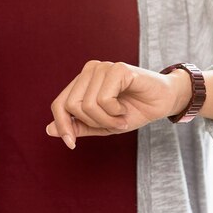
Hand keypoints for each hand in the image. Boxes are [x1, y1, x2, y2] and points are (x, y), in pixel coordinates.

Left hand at [45, 60, 185, 149]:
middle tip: (113, 124)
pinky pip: (104, 99)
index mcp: (82, 81)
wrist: (163, 103)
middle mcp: (90, 70)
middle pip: (72, 106)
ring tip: (121, 117)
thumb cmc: (133, 111)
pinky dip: (115, 112)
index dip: (63, 125)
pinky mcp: (118, 68)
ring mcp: (103, 67)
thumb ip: (78, 126)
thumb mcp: (102, 125)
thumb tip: (49, 130)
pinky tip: (125, 108)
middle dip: (93, 123)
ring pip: (87, 105)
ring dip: (107, 120)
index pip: (59, 104)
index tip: (72, 145)